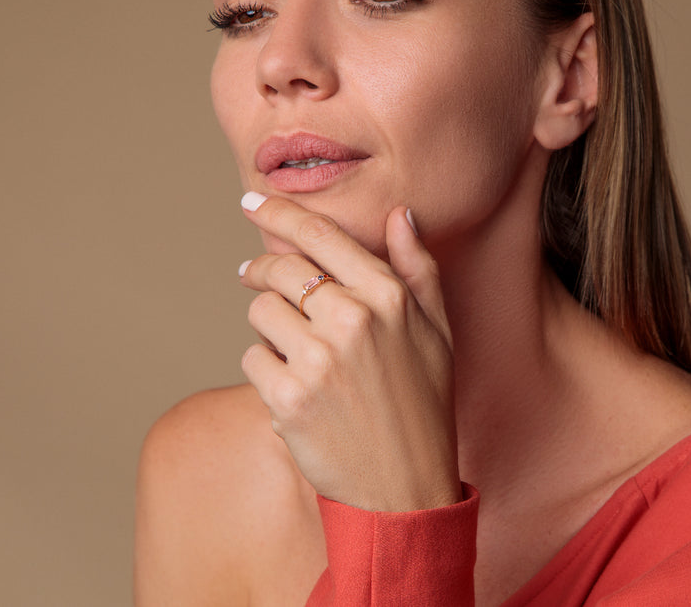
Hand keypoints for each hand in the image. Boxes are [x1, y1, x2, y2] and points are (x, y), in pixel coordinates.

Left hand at [237, 193, 461, 511]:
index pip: (321, 236)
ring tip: (297, 353)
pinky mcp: (288, 398)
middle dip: (260, 270)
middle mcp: (353, 320)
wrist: (406, 489)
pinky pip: (252, 358)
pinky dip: (265, 370)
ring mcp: (318, 359)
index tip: (251, 200)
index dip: (279, 212)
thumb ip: (418, 270)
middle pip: (279, 269)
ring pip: (260, 313)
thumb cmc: (425, 407)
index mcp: (389, 297)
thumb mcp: (439, 333)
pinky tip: (294, 389)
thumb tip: (400, 216)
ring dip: (269, 327)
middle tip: (251, 275)